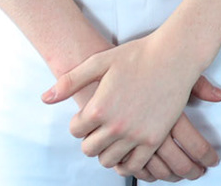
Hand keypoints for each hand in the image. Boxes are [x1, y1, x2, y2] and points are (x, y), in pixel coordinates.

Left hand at [43, 35, 220, 178]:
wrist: (175, 54)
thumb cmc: (138, 54)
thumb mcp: (99, 61)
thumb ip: (70, 81)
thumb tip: (45, 98)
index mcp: (98, 108)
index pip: (75, 130)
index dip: (80, 122)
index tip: (91, 114)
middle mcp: (115, 125)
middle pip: (89, 149)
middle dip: (91, 139)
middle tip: (101, 127)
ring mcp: (136, 134)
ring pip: (107, 160)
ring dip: (107, 151)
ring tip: (114, 137)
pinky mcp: (154, 139)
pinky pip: (133, 165)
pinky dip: (126, 164)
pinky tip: (126, 151)